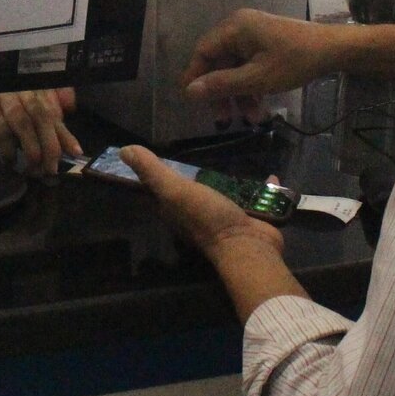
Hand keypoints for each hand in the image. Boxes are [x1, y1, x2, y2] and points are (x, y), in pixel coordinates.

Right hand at [0, 87, 81, 175]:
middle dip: (49, 143)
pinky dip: (7, 149)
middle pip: (41, 115)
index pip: (53, 114)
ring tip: (34, 167)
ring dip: (31, 146)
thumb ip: (45, 120)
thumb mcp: (22, 114)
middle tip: (51, 168)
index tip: (76, 152)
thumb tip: (71, 136)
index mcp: (33, 91)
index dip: (65, 134)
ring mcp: (2, 96)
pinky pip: (1, 129)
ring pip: (22, 121)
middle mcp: (21, 90)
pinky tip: (9, 162)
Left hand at [117, 145, 283, 262]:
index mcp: (176, 210)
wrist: (248, 245)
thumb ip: (153, 172)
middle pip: (194, 191)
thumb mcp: (175, 191)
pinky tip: (270, 176)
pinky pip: (254, 198)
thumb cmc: (208, 217)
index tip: (161, 153)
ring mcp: (224, 217)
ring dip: (232, 180)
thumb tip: (124, 150)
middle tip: (203, 152)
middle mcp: (196, 215)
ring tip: (236, 160)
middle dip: (198, 175)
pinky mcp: (248, 218)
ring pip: (225, 194)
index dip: (160, 174)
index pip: (162, 190)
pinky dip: (261, 188)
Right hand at [180, 10, 341, 125]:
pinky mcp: (265, 44)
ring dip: (239, 94)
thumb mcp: (257, 78)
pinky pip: (248, 66)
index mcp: (234, 28)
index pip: (203, 52)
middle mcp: (239, 27)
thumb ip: (222, 84)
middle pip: (218, 62)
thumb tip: (188, 91)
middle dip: (222, 92)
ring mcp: (253, 35)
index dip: (194, 77)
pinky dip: (250, 86)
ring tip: (250, 119)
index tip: (192, 103)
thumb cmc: (295, 61)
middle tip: (224, 119)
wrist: (334, 50)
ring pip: (235, 68)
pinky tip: (259, 108)